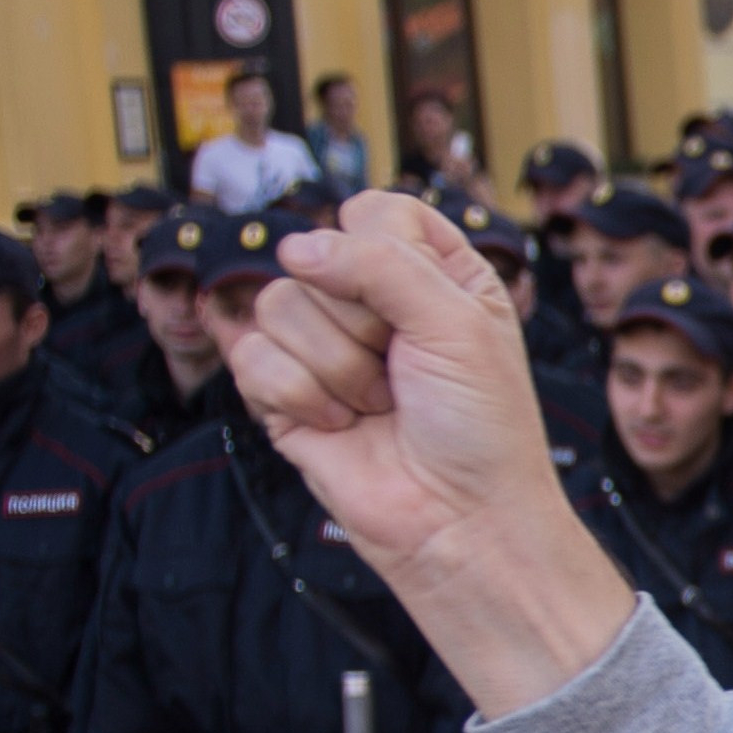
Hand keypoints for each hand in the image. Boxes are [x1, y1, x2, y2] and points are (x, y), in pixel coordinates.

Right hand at [236, 193, 640, 712]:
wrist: (461, 521)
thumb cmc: (481, 425)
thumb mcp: (456, 321)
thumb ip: (379, 264)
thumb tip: (295, 246)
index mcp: (431, 274)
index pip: (375, 212)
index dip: (383, 249)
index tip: (419, 304)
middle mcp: (374, 304)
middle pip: (316, 257)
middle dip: (361, 323)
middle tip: (403, 372)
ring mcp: (324, 348)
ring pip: (277, 303)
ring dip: (335, 366)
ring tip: (378, 404)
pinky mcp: (283, 394)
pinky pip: (251, 356)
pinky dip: (298, 395)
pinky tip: (341, 425)